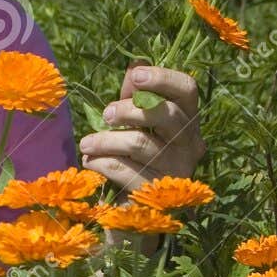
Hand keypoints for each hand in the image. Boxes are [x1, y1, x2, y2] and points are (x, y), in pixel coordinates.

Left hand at [78, 62, 205, 196]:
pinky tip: (90, 161)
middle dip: (130, 110)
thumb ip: (137, 97)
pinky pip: (124, 170)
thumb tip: (136, 62)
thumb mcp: (136, 124)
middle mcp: (190, 146)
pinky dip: (101, 162)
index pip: (188, 91)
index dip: (163, 78)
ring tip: (86, 143)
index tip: (135, 75)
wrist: (136, 214)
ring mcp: (175, 172)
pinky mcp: (155, 195)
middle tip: (106, 114)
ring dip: (106, 140)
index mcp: (188, 122)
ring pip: (140, 143)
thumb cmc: (136, 160)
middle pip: (168, 115)